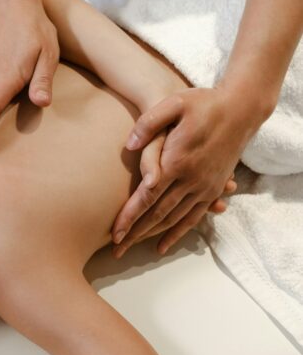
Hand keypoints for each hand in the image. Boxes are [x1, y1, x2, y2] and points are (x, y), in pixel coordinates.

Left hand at [111, 87, 247, 257]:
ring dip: (152, 236)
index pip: (147, 196)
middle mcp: (191, 180)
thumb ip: (150, 122)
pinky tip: (163, 246)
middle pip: (158, 214)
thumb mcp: (175, 104)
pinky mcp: (213, 188)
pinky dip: (177, 233)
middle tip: (116, 250)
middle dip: (135, 234)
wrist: (242, 109)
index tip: (114, 234)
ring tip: (132, 248)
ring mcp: (204, 187)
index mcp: (178, 162)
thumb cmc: (204, 104)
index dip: (129, 217)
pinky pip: (193, 217)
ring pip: (174, 219)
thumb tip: (129, 145)